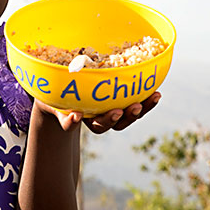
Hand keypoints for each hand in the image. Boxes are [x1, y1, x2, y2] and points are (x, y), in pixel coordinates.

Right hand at [35, 93, 160, 133]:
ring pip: (130, 114)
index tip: (101, 116)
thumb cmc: (54, 94)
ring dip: (143, 109)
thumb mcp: (53, 103)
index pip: (97, 126)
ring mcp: (112, 106)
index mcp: (86, 119)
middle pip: (116, 124)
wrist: (61, 83)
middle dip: (126, 117)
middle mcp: (101, 116)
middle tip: (133, 107)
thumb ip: (61, 113)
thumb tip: (75, 118)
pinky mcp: (121, 96)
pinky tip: (156, 92)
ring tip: (154, 97)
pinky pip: (137, 100)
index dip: (104, 121)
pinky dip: (147, 98)